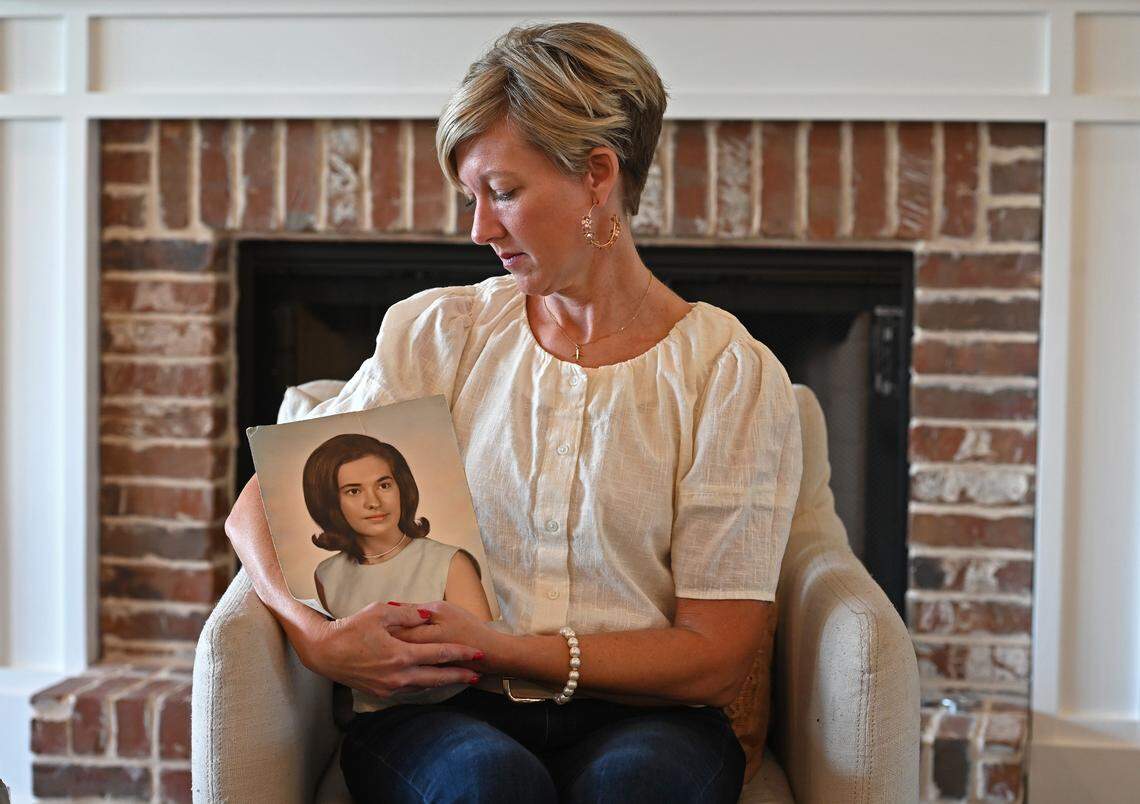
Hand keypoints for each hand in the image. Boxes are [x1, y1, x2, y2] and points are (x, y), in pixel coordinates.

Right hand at [298, 600, 485, 699]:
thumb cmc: (351, 629)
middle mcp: (398, 676)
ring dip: (442, 682)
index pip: (439, 654)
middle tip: (477, 674)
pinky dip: (424, 685)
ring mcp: (389, 687)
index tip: (478, 653)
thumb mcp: (380, 612)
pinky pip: (409, 689)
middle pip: (437, 677)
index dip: (461, 653)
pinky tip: (431, 680)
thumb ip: (408, 614)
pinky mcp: (381, 692)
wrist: (324, 653)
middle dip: (459, 675)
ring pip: (424, 686)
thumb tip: (428, 614)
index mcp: (400, 655)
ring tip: (459, 677)